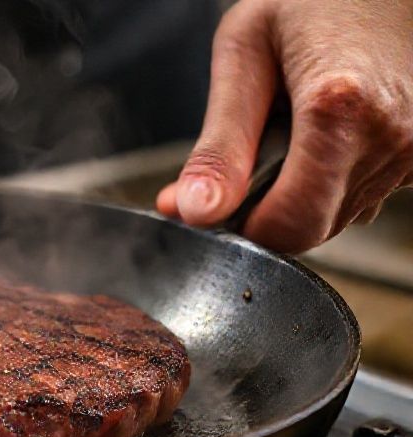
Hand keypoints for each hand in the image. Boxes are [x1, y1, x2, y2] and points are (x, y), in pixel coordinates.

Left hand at [157, 0, 412, 252]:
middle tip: (254, 146)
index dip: (242, 226)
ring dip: (301, 189)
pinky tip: (329, 129)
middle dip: (268, 205)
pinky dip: (333, 177)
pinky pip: (362, 195)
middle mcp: (394, 135)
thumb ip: (219, 145)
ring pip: (336, 217)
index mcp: (342, 107)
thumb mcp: (243, 55)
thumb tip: (195, 213)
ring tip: (297, 123)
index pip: (288, 225)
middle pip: (310, 227)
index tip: (218, 200)